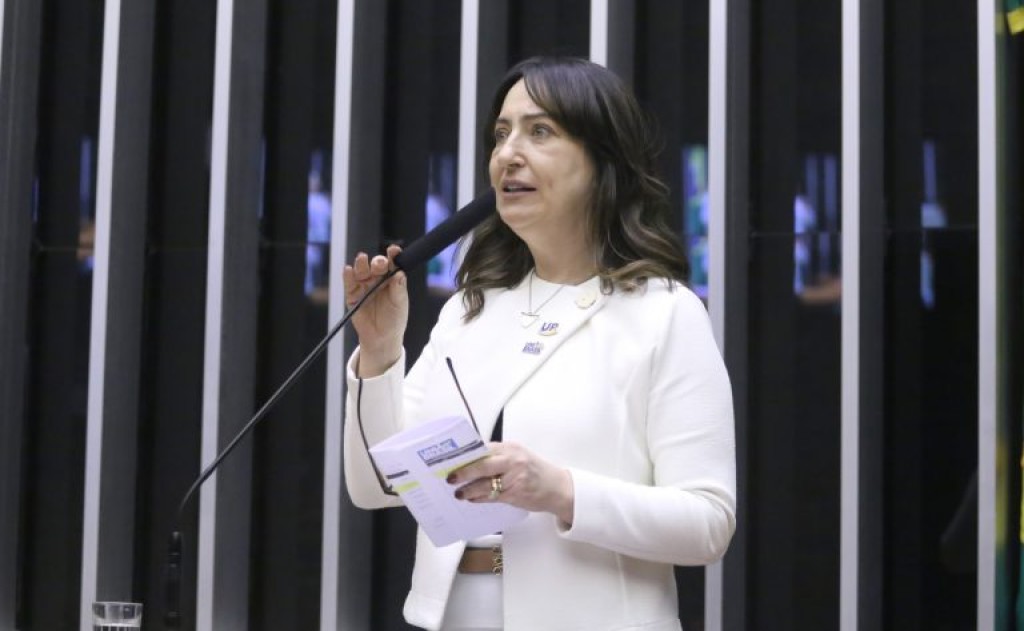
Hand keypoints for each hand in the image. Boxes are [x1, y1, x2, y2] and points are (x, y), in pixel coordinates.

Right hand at [342, 244, 407, 376]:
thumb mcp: (400, 304)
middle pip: (376, 265)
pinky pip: (349, 283)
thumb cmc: (394, 320)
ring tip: (362, 259)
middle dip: (378, 262)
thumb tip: (400, 273)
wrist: (382, 338)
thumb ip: (399, 289)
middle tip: (380, 263)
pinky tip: (348, 270)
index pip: (393, 263)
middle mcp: (378, 279)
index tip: (394, 250)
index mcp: (392, 279)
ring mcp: (364, 286)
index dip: (393, 255)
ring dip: (361, 264)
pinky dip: (348, 276)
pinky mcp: (352, 294)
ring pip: (362, 271)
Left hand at [447, 441, 574, 525]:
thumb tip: (470, 461)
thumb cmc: (535, 471)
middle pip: (482, 464)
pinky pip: (492, 496)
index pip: (483, 449)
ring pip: (485, 483)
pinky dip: (479, 498)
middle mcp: (513, 460)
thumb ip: (497, 456)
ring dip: (469, 489)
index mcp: (511, 448)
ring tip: (459, 493)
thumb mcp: (518, 456)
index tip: (451, 460)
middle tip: (451, 477)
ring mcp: (514, 477)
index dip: (466, 455)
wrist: (557, 488)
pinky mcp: (515, 493)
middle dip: (464, 472)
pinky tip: (472, 499)